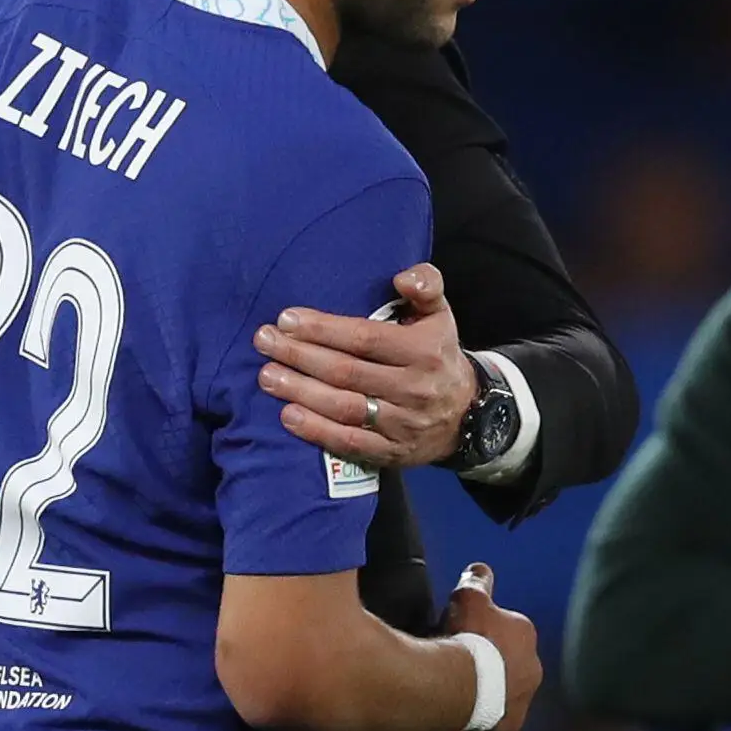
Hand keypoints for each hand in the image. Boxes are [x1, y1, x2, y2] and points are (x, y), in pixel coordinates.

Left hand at [255, 265, 477, 467]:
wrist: (467, 415)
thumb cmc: (438, 355)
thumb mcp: (440, 315)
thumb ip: (427, 285)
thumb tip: (403, 278)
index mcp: (422, 352)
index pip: (364, 339)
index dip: (323, 330)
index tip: (287, 319)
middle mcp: (412, 389)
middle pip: (346, 372)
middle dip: (300, 356)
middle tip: (264, 342)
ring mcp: (401, 424)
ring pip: (344, 408)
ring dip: (300, 392)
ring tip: (267, 377)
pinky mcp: (391, 453)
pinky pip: (349, 443)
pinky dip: (316, 431)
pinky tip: (288, 416)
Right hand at [444, 562, 540, 730]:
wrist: (460, 686)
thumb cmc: (467, 638)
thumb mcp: (468, 598)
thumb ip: (476, 581)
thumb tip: (480, 568)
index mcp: (526, 634)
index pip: (509, 630)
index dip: (487, 631)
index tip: (467, 636)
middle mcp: (534, 668)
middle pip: (511, 662)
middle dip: (493, 662)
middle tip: (463, 664)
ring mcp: (524, 700)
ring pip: (507, 692)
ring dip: (491, 690)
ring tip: (463, 690)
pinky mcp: (511, 726)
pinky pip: (498, 718)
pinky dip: (487, 715)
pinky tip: (467, 711)